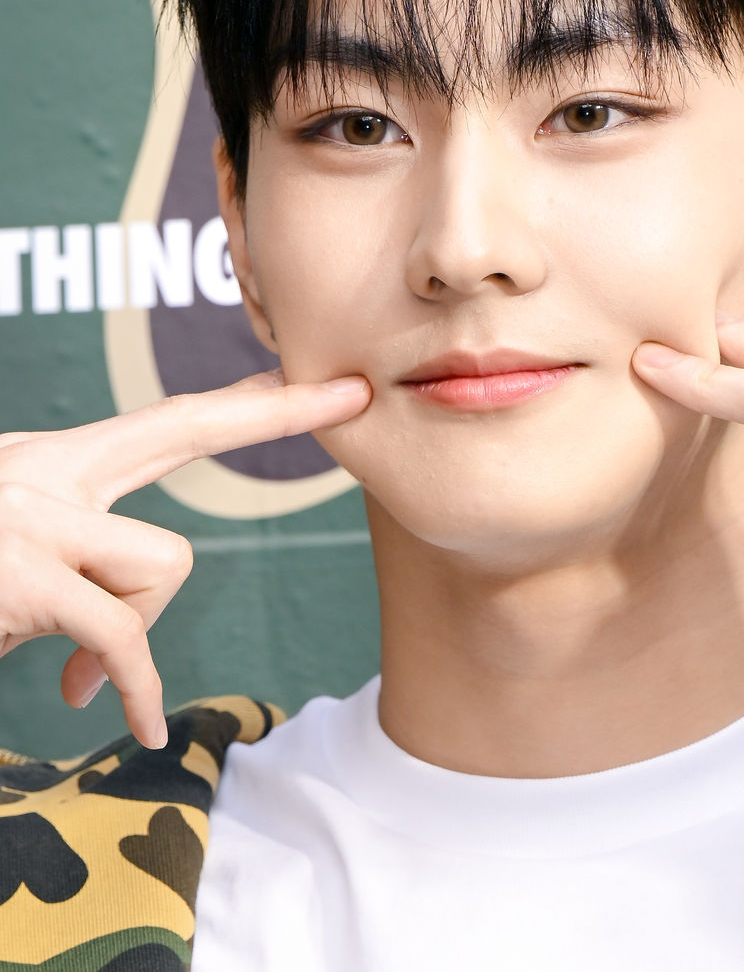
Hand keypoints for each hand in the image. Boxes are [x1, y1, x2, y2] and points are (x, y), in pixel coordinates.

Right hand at [0, 369, 369, 748]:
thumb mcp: (8, 569)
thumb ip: (65, 591)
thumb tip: (97, 671)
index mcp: (51, 466)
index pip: (165, 423)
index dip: (240, 405)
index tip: (306, 382)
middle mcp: (47, 472)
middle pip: (184, 424)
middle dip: (275, 413)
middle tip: (349, 395)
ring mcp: (34, 516)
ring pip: (162, 564)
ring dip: (139, 637)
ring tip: (80, 672)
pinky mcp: (24, 575)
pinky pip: (120, 633)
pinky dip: (132, 686)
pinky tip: (125, 720)